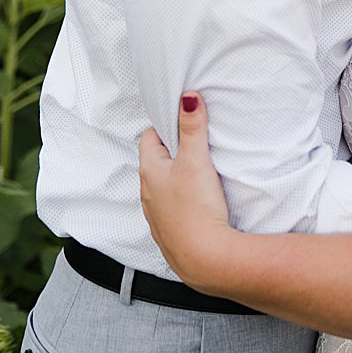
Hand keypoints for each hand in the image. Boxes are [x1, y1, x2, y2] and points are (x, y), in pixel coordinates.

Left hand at [138, 93, 236, 292]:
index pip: (150, 138)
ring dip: (178, 174)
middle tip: (196, 137)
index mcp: (150, 172)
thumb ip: (192, 128)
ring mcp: (158, 213)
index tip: (184, 117)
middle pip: (157, 161)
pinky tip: (200, 198)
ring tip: (201, 165)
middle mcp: (148, 192)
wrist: (203, 256)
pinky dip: (184, 195)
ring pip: (164, 184)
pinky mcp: (172, 228)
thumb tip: (187, 96)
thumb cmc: (195, 207)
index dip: (165, 125)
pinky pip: (174, 204)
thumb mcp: (196, 160)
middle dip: (174, 148)